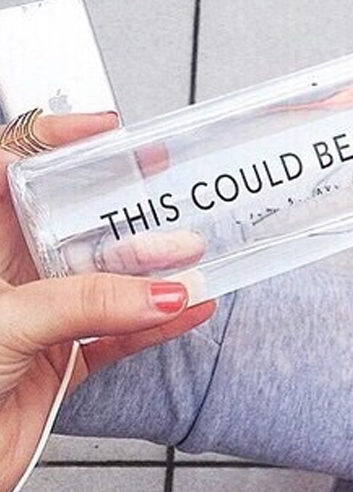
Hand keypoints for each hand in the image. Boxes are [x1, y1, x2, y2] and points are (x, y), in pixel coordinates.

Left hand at [0, 113, 215, 488]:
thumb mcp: (9, 321)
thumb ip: (87, 303)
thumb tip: (160, 292)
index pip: (12, 168)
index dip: (56, 141)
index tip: (109, 133)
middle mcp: (13, 273)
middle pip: (76, 223)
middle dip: (124, 208)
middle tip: (165, 191)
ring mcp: (44, 314)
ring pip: (108, 281)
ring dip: (154, 272)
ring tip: (192, 256)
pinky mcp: (67, 357)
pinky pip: (123, 333)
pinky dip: (159, 325)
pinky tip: (191, 308)